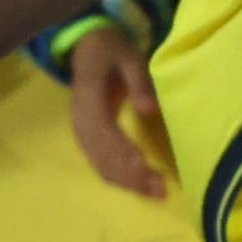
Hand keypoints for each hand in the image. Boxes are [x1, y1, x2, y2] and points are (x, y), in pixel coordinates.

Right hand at [61, 22, 170, 201]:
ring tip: (155, 192)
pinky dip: (118, 178)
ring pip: (101, 164)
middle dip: (131, 176)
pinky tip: (138, 186)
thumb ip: (138, 80)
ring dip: (127, 182)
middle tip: (160, 189)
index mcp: (88, 99)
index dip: (124, 152)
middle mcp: (81, 120)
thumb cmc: (111, 51)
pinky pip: (99, 163)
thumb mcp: (128, 56)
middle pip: (104, 156)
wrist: (87, 49)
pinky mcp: (87, 138)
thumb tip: (149, 110)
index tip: (146, 166)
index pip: (105, 132)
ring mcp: (81, 131)